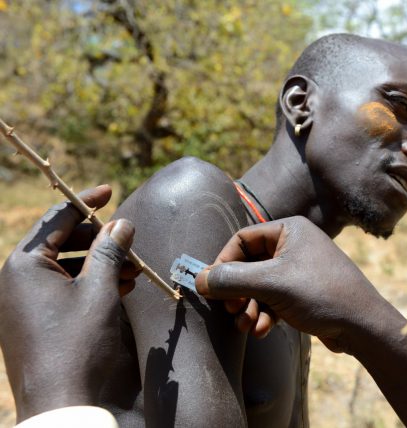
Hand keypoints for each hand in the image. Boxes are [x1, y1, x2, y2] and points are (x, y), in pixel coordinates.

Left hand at [0, 185, 137, 421]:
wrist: (64, 404)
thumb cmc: (78, 342)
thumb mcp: (99, 290)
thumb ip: (109, 251)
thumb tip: (121, 223)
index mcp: (22, 265)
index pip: (56, 219)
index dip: (85, 202)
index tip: (110, 191)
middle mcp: (16, 281)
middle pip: (61, 242)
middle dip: (98, 239)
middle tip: (129, 240)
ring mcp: (24, 304)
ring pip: (65, 267)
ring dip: (100, 263)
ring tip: (132, 268)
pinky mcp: (36, 322)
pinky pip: (64, 290)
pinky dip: (92, 284)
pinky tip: (120, 287)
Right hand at [196, 216, 387, 352]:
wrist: (363, 325)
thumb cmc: (320, 294)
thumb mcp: (271, 284)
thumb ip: (232, 280)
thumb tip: (199, 279)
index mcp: (289, 229)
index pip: (242, 240)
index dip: (223, 263)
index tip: (211, 286)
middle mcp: (293, 245)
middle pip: (249, 265)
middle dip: (238, 291)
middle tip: (231, 310)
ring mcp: (299, 270)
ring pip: (259, 286)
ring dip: (249, 307)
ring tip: (247, 325)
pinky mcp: (303, 292)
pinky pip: (273, 299)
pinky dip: (265, 314)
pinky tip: (263, 330)